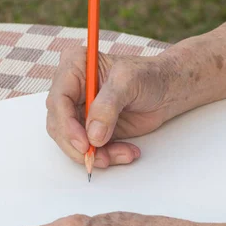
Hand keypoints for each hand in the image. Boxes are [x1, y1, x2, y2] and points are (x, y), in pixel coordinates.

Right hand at [46, 47, 181, 167]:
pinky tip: (126, 152)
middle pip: (58, 124)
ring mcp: (80, 111)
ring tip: (123, 153)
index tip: (84, 143)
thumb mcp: (129, 81)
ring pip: (72, 142)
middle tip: (99, 158)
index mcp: (74, 67)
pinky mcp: (91, 129)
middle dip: (78, 145)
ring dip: (96, 154)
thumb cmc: (149, 76)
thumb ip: (108, 106)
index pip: (58, 100)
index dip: (66, 125)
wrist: (167, 90)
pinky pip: (89, 150)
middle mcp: (72, 90)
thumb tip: (93, 134)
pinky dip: (106, 156)